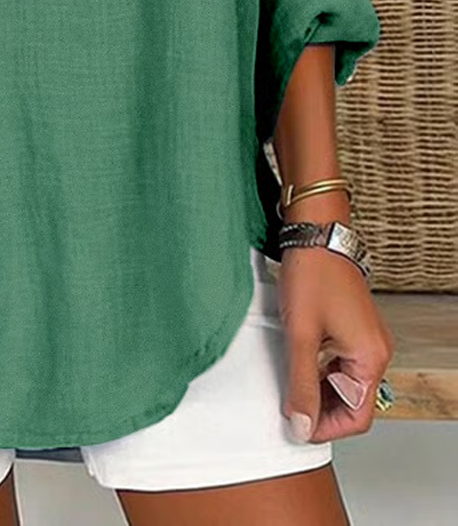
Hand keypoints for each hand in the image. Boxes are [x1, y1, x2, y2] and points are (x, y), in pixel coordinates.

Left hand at [277, 245, 395, 443]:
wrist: (315, 234)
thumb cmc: (312, 275)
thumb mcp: (301, 336)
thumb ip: (301, 384)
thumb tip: (301, 424)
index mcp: (370, 358)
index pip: (357, 417)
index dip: (325, 428)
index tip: (296, 426)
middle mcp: (374, 351)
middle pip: (352, 402)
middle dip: (320, 410)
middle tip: (288, 407)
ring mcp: (365, 339)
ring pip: (345, 383)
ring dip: (318, 390)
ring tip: (288, 384)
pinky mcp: (353, 328)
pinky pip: (341, 363)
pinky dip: (320, 371)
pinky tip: (297, 364)